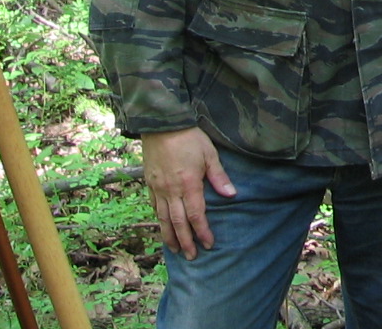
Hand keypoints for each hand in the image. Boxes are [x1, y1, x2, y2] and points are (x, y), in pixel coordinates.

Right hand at [141, 126, 235, 259]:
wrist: (162, 125)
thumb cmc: (190, 138)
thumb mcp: (210, 154)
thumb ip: (219, 177)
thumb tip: (231, 195)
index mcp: (189, 184)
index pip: (196, 215)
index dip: (202, 231)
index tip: (208, 244)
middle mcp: (171, 190)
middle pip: (178, 222)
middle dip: (186, 241)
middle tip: (192, 256)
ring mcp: (158, 188)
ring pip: (162, 219)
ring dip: (170, 236)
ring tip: (176, 250)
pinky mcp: (149, 184)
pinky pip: (154, 207)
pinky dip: (159, 221)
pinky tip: (163, 227)